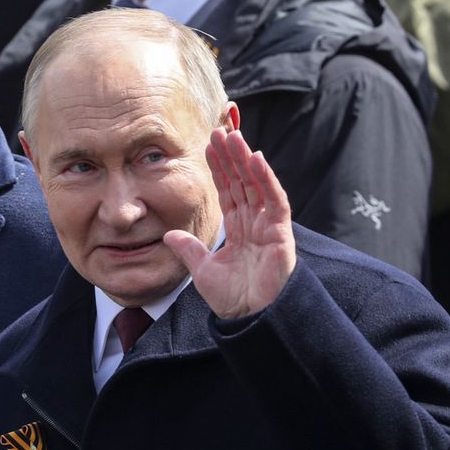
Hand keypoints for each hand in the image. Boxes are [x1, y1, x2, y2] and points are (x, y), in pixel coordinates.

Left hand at [164, 128, 296, 318]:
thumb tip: (168, 234)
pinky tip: (256, 158)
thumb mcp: (202, 270)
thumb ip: (189, 249)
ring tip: (233, 136)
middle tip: (220, 130)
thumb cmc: (233, 299)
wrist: (250, 319)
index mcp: (238, 230)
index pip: (228, 191)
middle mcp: (254, 223)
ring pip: (257, 185)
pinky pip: (274, 200)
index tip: (208, 147)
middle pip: (242, 182)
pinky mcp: (281, 232)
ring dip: (245, 160)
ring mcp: (269, 226)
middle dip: (231, 157)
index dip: (219, 169)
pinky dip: (266, 178)